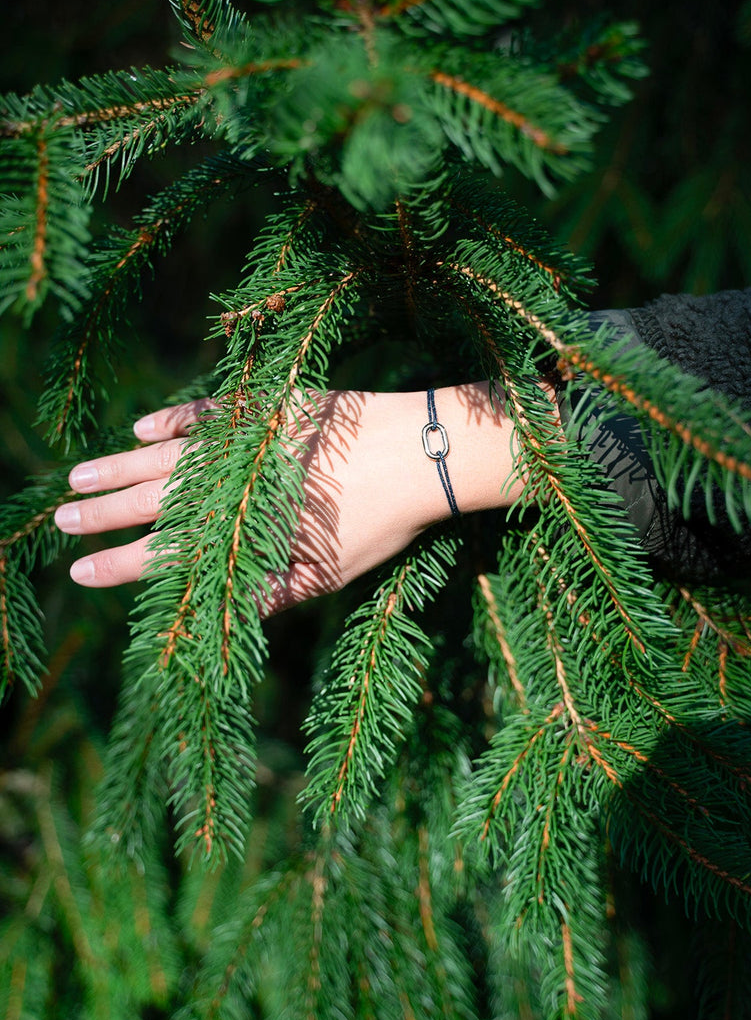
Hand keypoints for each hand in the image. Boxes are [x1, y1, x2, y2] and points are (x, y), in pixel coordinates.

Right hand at [54, 384, 533, 613]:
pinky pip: (206, 412)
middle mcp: (233, 483)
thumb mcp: (327, 573)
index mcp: (244, 530)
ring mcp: (246, 440)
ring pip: (165, 457)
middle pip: (152, 501)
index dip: (120, 563)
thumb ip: (271, 592)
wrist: (422, 450)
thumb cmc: (382, 521)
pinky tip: (142, 427)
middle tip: (60, 521)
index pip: (166, 553)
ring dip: (118, 466)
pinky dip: (172, 420)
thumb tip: (223, 614)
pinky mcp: (265, 406)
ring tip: (76, 477)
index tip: (80, 570)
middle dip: (103, 514)